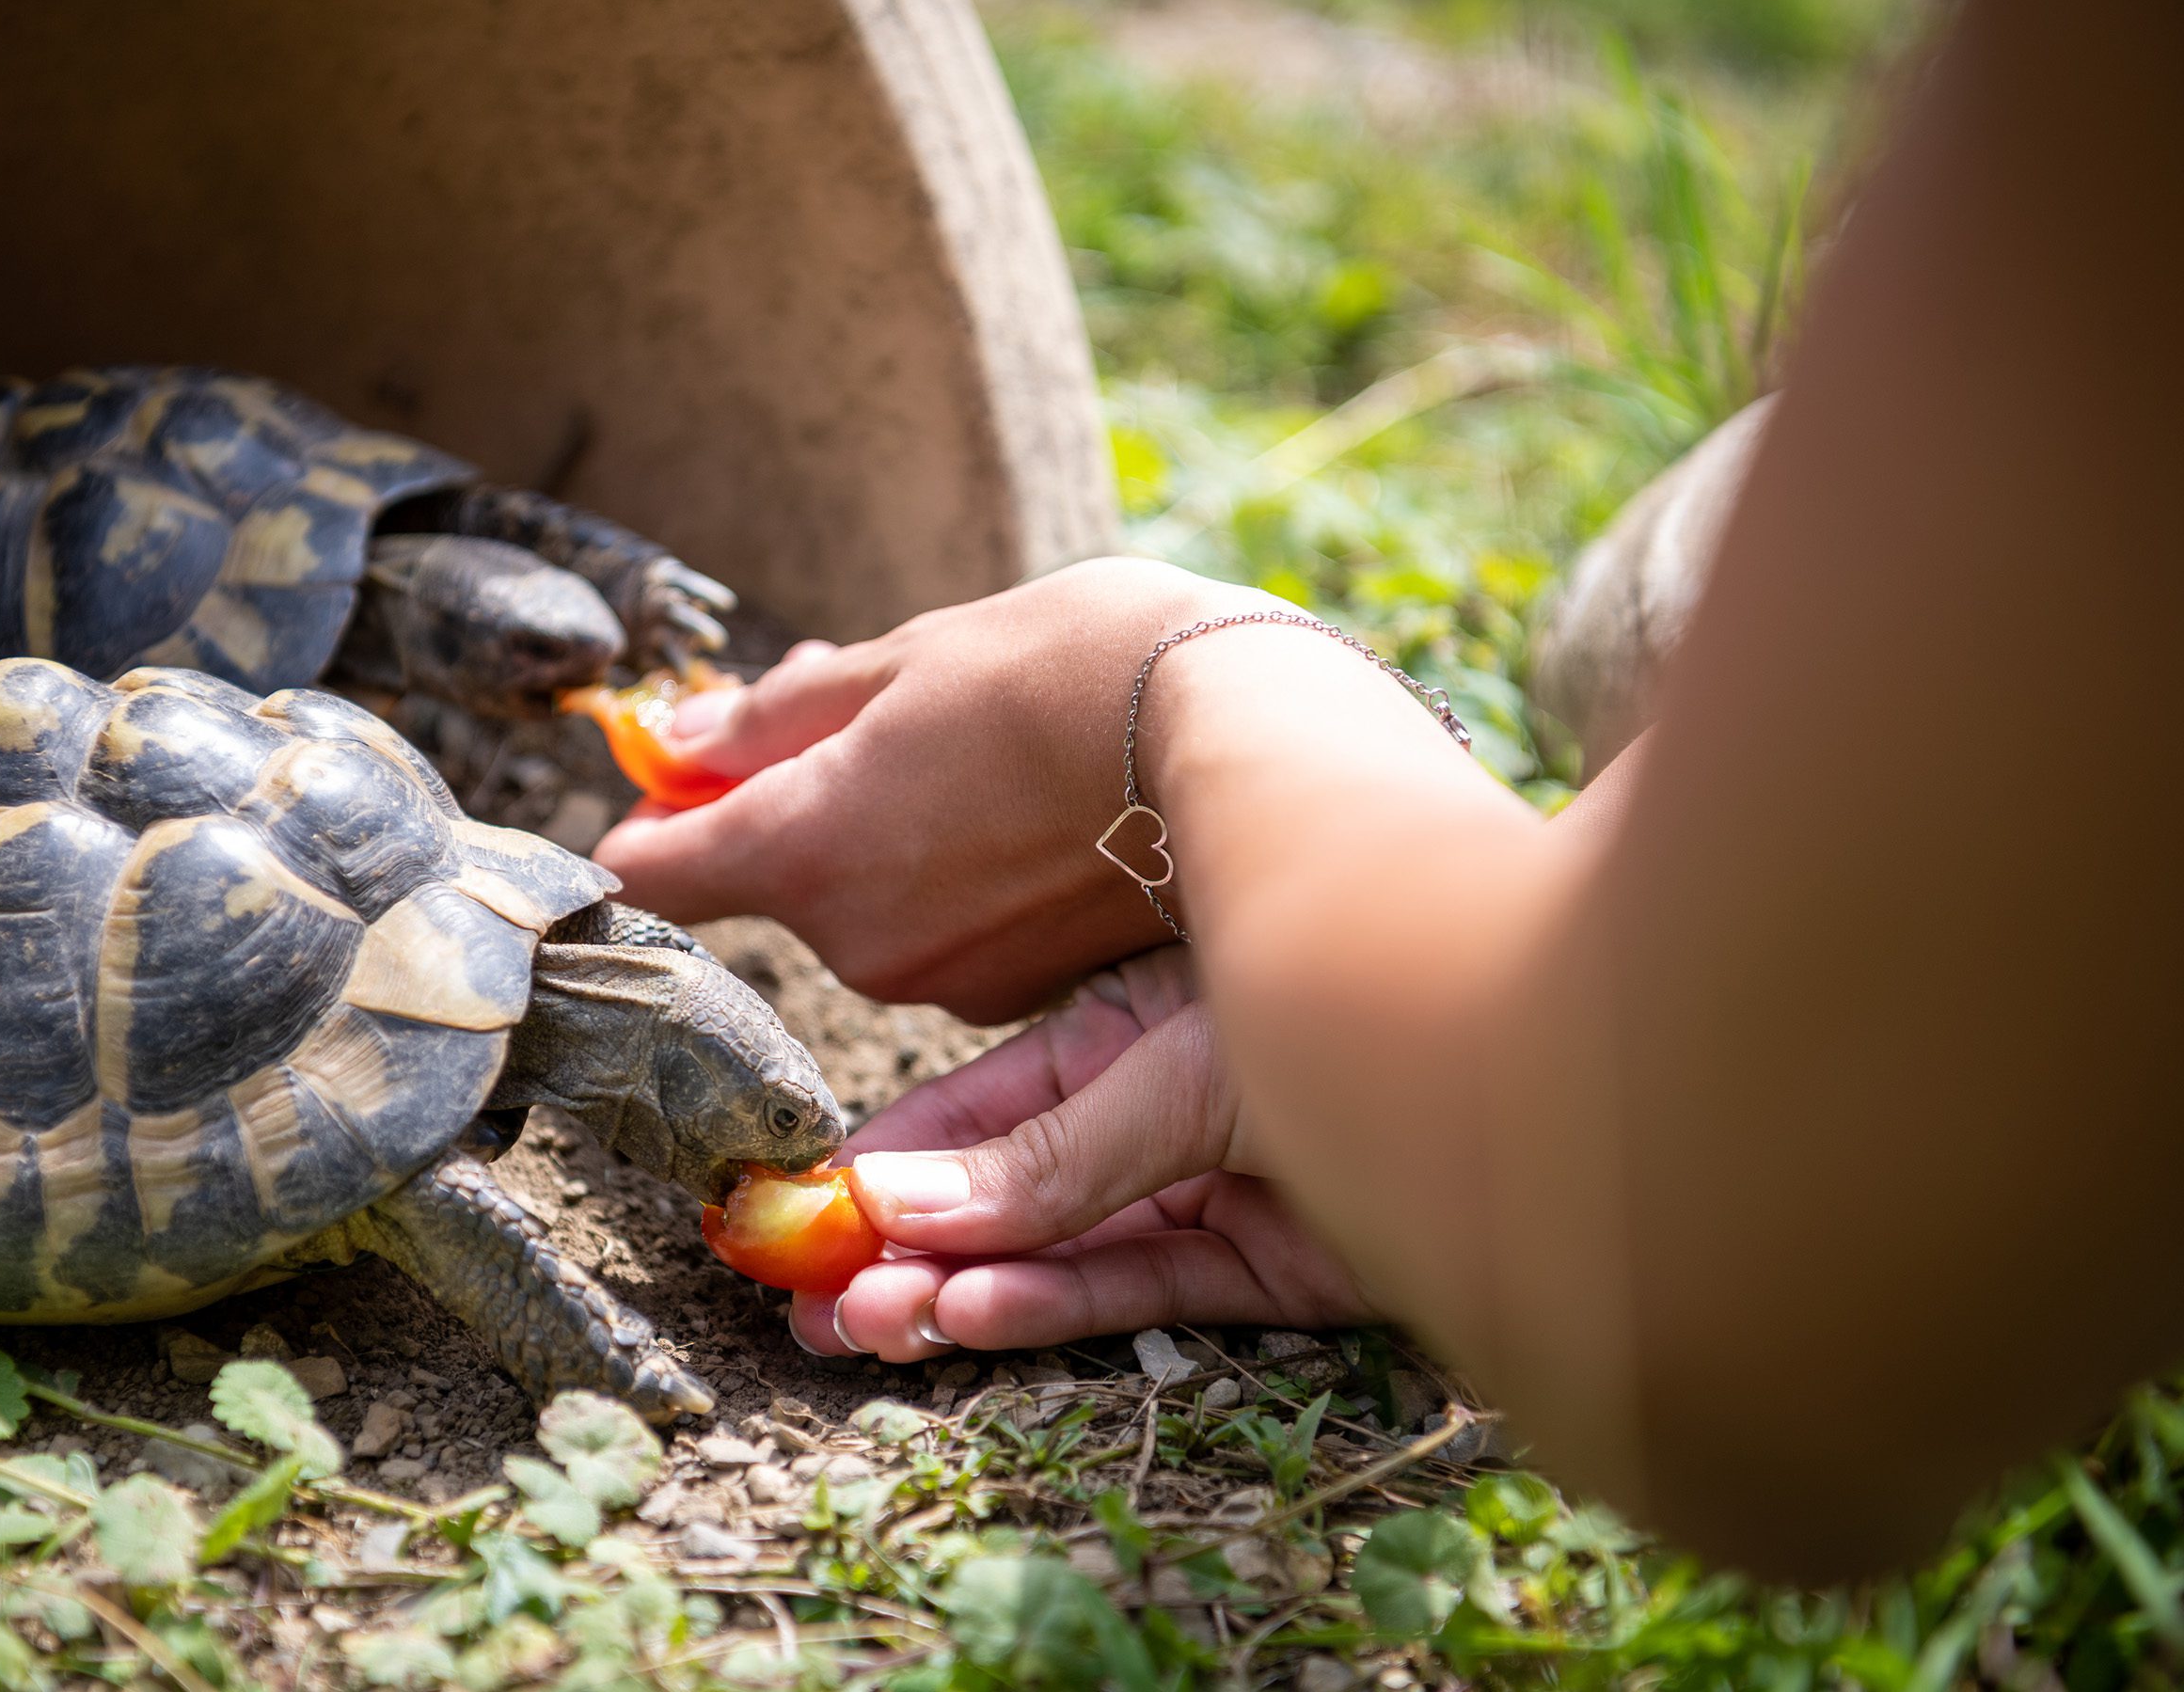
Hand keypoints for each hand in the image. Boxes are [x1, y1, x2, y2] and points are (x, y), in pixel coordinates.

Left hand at [595, 558, 1264, 1021]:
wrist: (1251, 747)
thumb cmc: (1073, 672)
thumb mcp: (905, 659)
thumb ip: (772, 716)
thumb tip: (675, 743)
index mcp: (802, 848)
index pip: (653, 870)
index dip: (651, 817)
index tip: (679, 775)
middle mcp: (855, 943)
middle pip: (777, 879)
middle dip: (804, 801)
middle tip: (889, 712)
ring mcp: (944, 985)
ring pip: (870, 906)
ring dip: (893, 838)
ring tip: (990, 750)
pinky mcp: (1022, 999)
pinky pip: (951, 935)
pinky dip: (966, 883)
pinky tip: (1039, 813)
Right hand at [785, 948, 1370, 1360]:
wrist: (1529, 1070)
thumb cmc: (1343, 1000)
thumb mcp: (1171, 1069)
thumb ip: (1049, 1154)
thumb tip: (901, 1206)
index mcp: (1121, 1022)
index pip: (975, 1104)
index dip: (884, 1157)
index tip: (794, 1205)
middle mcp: (1150, 1107)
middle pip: (1001, 1190)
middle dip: (900, 1242)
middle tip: (805, 1296)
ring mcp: (1201, 1189)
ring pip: (1054, 1251)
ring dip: (956, 1286)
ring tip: (862, 1323)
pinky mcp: (1257, 1269)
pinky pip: (1133, 1293)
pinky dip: (1052, 1306)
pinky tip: (971, 1311)